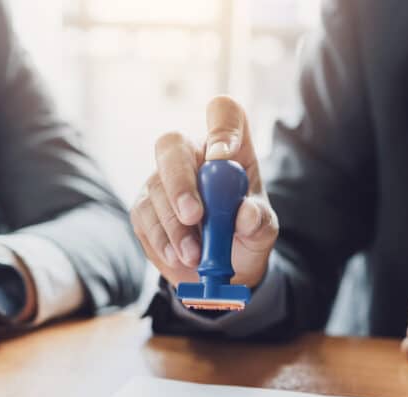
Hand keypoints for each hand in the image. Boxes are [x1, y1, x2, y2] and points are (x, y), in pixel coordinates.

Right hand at [131, 95, 278, 289]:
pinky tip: (179, 256)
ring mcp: (163, 179)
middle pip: (173, 145)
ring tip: (195, 255)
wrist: (221, 271)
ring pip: (156, 187)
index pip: (223, 113)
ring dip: (176, 226)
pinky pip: (144, 216)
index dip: (221, 128)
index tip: (221, 158)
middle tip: (194, 216)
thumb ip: (258, 222)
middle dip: (181, 181)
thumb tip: (245, 215)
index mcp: (229, 148)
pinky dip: (162, 240)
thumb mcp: (262, 233)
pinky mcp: (145, 207)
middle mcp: (192, 156)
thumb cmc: (245, 238)